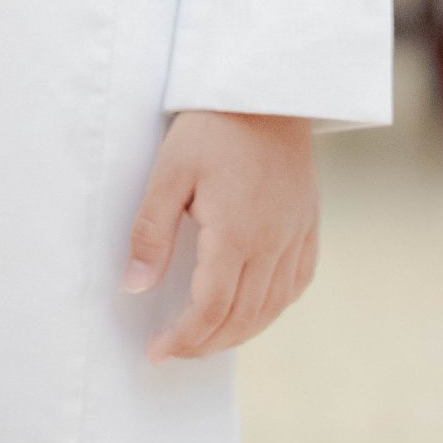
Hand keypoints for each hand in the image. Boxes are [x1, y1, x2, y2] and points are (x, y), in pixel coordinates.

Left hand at [122, 110, 318, 363]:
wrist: (267, 90)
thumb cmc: (213, 125)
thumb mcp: (169, 171)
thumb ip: (151, 232)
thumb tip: (134, 287)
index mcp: (236, 234)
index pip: (210, 310)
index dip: (183, 340)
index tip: (156, 353)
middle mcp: (273, 244)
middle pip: (241, 318)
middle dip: (205, 344)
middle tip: (174, 350)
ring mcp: (296, 236)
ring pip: (270, 308)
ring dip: (237, 333)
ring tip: (204, 340)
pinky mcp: (308, 225)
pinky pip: (295, 285)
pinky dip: (270, 309)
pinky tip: (251, 310)